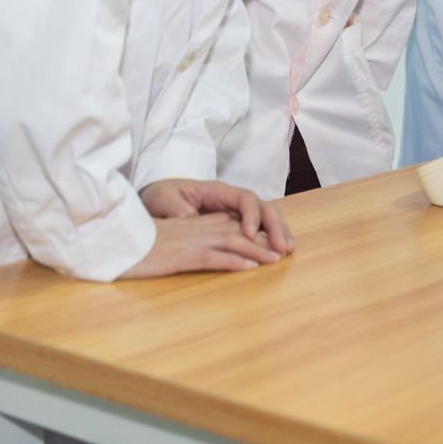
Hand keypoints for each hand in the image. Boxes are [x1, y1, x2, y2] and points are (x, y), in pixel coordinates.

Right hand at [123, 211, 286, 277]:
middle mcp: (198, 229)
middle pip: (239, 230)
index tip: (277, 241)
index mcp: (196, 224)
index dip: (258, 231)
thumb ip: (191, 240)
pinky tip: (248, 268)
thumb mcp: (170, 241)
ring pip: (232, 242)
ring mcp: (190, 242)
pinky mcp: (180, 257)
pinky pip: (212, 257)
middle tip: (288, 250)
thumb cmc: (140, 245)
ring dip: (256, 251)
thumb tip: (212, 250)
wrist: (115, 244)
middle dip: (265, 239)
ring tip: (276, 260)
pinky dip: (232, 262)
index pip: (234, 223)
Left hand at [139, 178, 294, 255]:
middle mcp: (231, 200)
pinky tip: (277, 252)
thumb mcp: (164, 200)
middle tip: (282, 248)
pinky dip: (270, 238)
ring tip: (287, 250)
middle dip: (276, 226)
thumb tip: (190, 219)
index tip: (250, 235)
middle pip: (263, 207)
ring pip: (266, 217)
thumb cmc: (160, 196)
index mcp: (217, 191)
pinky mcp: (234, 224)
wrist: (155, 196)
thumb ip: (178, 210)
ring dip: (279, 232)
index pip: (244, 198)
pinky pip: (258, 228)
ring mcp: (235, 211)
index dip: (252, 215)